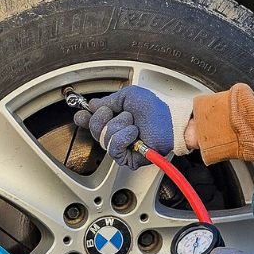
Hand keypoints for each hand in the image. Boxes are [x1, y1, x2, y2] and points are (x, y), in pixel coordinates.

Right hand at [73, 86, 194, 168]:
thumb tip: (93, 105)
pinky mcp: (125, 158)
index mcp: (114, 118)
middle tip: (122, 114)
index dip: (85, 117)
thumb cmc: (156, 109)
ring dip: (121, 126)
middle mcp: (115, 133)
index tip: (82, 114)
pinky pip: (113, 148)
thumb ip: (109, 100)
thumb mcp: (129, 96)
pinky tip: (134, 134)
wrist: (171, 122)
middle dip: (107, 117)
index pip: (92, 121)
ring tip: (135, 124)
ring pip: (104, 137)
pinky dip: (124, 137)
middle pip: (94, 128)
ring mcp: (119, 146)